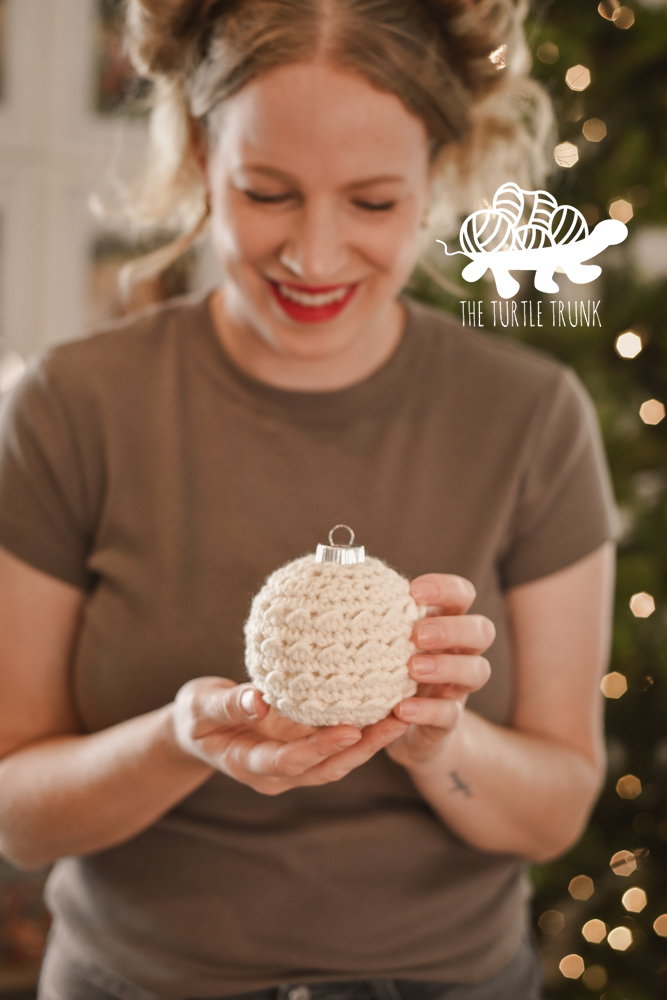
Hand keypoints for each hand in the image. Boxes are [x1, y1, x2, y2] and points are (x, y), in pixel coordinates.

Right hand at [171, 676, 408, 794]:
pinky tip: (386, 705)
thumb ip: (228, 704)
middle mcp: (278, 772)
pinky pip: (338, 743)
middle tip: (398, 720)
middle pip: (327, 767)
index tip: (351, 731)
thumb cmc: (195, 717)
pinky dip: (363, 729)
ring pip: (340, 760)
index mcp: (250, 765)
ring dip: (373, 741)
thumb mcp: (200, 706)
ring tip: (405, 713)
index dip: (320, 748)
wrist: (197, 730)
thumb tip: (258, 698)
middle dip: (364, 748)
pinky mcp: (304, 748)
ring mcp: (294, 763)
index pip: (290, 762)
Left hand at [385, 574, 493, 768]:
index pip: (462, 595)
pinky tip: (402, 708)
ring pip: (478, 671)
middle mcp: (461, 651)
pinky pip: (450, 715)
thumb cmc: (385, 666)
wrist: (395, 724)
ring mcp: (458, 687)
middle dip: (452, 629)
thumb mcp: (382, 637)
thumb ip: (374, 612)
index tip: (413, 590)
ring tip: (412, 669)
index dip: (446, 588)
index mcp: (445, 622)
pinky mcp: (449, 720)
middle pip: (482, 630)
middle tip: (418, 634)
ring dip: (447, 666)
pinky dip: (427, 711)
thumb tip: (337, 569)